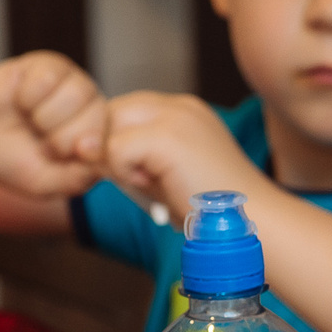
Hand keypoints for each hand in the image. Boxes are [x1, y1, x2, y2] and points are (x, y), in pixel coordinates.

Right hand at [0, 52, 105, 197]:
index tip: (56, 156)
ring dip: (42, 117)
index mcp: (98, 138)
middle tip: (38, 138)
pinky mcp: (49, 65)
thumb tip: (99, 167)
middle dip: (56, 139)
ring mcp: (72, 83)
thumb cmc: (12, 158)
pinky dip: (27, 95)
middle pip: (91, 123)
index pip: (106, 147)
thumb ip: (74, 180)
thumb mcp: (43, 184)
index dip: (76, 155)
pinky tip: (21, 99)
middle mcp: (92, 108)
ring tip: (30, 118)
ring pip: (74, 97)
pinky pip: (48, 78)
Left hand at [97, 91, 263, 217]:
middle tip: (137, 183)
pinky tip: (155, 189)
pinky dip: (124, 174)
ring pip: (109, 128)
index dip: (115, 142)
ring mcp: (176, 117)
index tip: (132, 176)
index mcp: (184, 112)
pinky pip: (115, 149)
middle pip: (111, 113)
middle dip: (109, 148)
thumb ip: (128, 159)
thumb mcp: (163, 177)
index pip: (124, 112)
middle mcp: (180, 106)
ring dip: (118, 162)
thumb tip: (82, 150)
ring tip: (151, 186)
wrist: (249, 225)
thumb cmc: (209, 211)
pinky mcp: (168, 136)